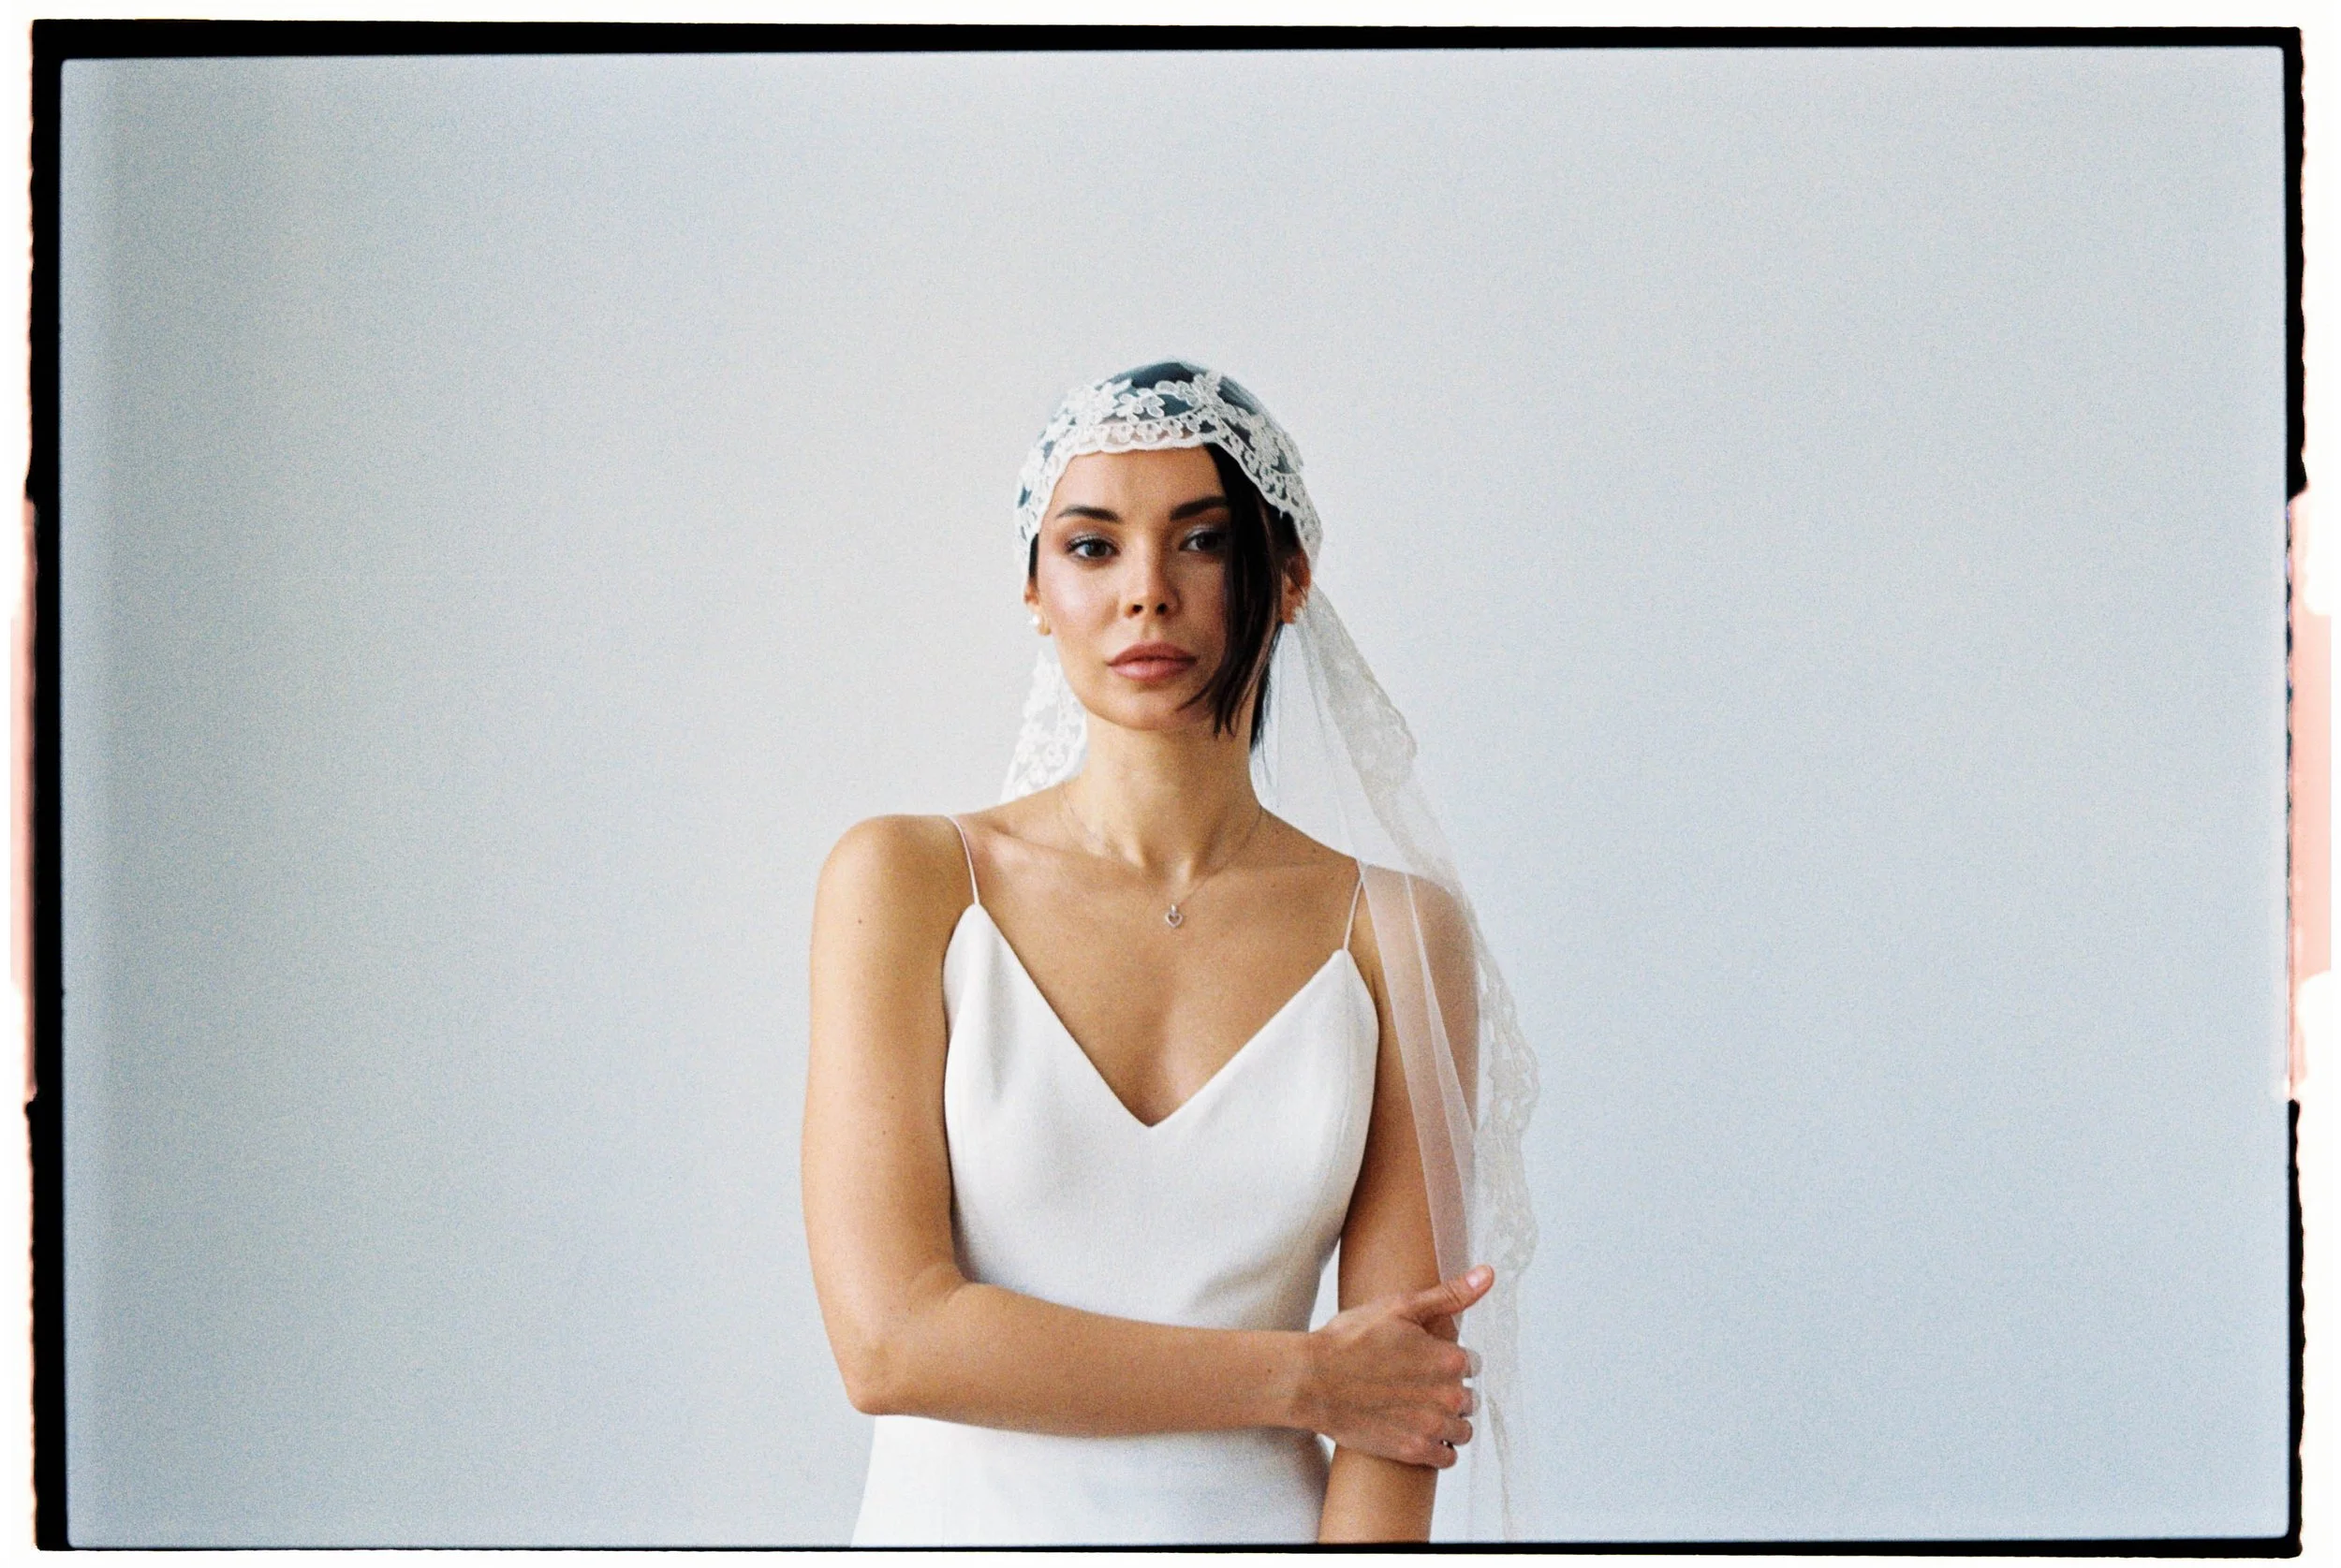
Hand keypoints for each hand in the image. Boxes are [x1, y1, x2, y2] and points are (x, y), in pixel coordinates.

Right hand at [1296, 1265, 1491, 1467]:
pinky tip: (1419, 1434)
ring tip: (1419, 1411)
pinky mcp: (1414, 1451)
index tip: (1427, 1361)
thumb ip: (1450, 1295)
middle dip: (1448, 1392)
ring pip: (1462, 1429)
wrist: (1311, 1381)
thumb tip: (1487, 1275)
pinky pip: (1447, 1457)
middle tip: (1417, 1386)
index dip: (1448, 1361)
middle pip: (1468, 1398)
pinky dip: (1438, 1448)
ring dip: (1447, 1422)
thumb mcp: (1400, 1306)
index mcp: (1449, 1358)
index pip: (1471, 1364)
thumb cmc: (1349, 1341)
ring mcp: (1432, 1426)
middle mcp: (1448, 1394)